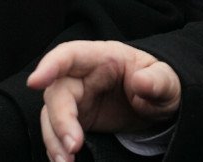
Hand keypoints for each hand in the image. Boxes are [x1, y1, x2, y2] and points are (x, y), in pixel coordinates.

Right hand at [27, 40, 181, 161]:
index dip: (50, 65)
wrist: (158, 105)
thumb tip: (142, 82)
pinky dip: (56, 147)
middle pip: (57, 91)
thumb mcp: (168, 81)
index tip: (34, 82)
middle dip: (59, 119)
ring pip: (51, 114)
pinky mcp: (76, 118)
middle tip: (73, 147)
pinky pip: (56, 131)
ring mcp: (77, 97)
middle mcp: (83, 75)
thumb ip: (157, 81)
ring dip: (53, 138)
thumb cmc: (160, 84)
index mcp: (104, 56)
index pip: (70, 54)